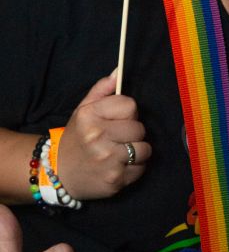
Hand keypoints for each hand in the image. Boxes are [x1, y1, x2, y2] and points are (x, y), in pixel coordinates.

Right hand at [58, 71, 151, 199]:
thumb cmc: (77, 139)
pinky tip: (118, 166)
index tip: (116, 121)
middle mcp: (97, 137)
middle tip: (116, 138)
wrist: (60, 174)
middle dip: (132, 133)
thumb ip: (101, 90)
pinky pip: (141, 169)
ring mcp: (107, 160)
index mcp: (90, 116)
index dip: (127, 113)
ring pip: (144, 149)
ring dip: (136, 151)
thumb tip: (118, 72)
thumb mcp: (83, 110)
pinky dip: (134, 168)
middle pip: (139, 128)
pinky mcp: (115, 179)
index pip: (130, 105)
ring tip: (120, 153)